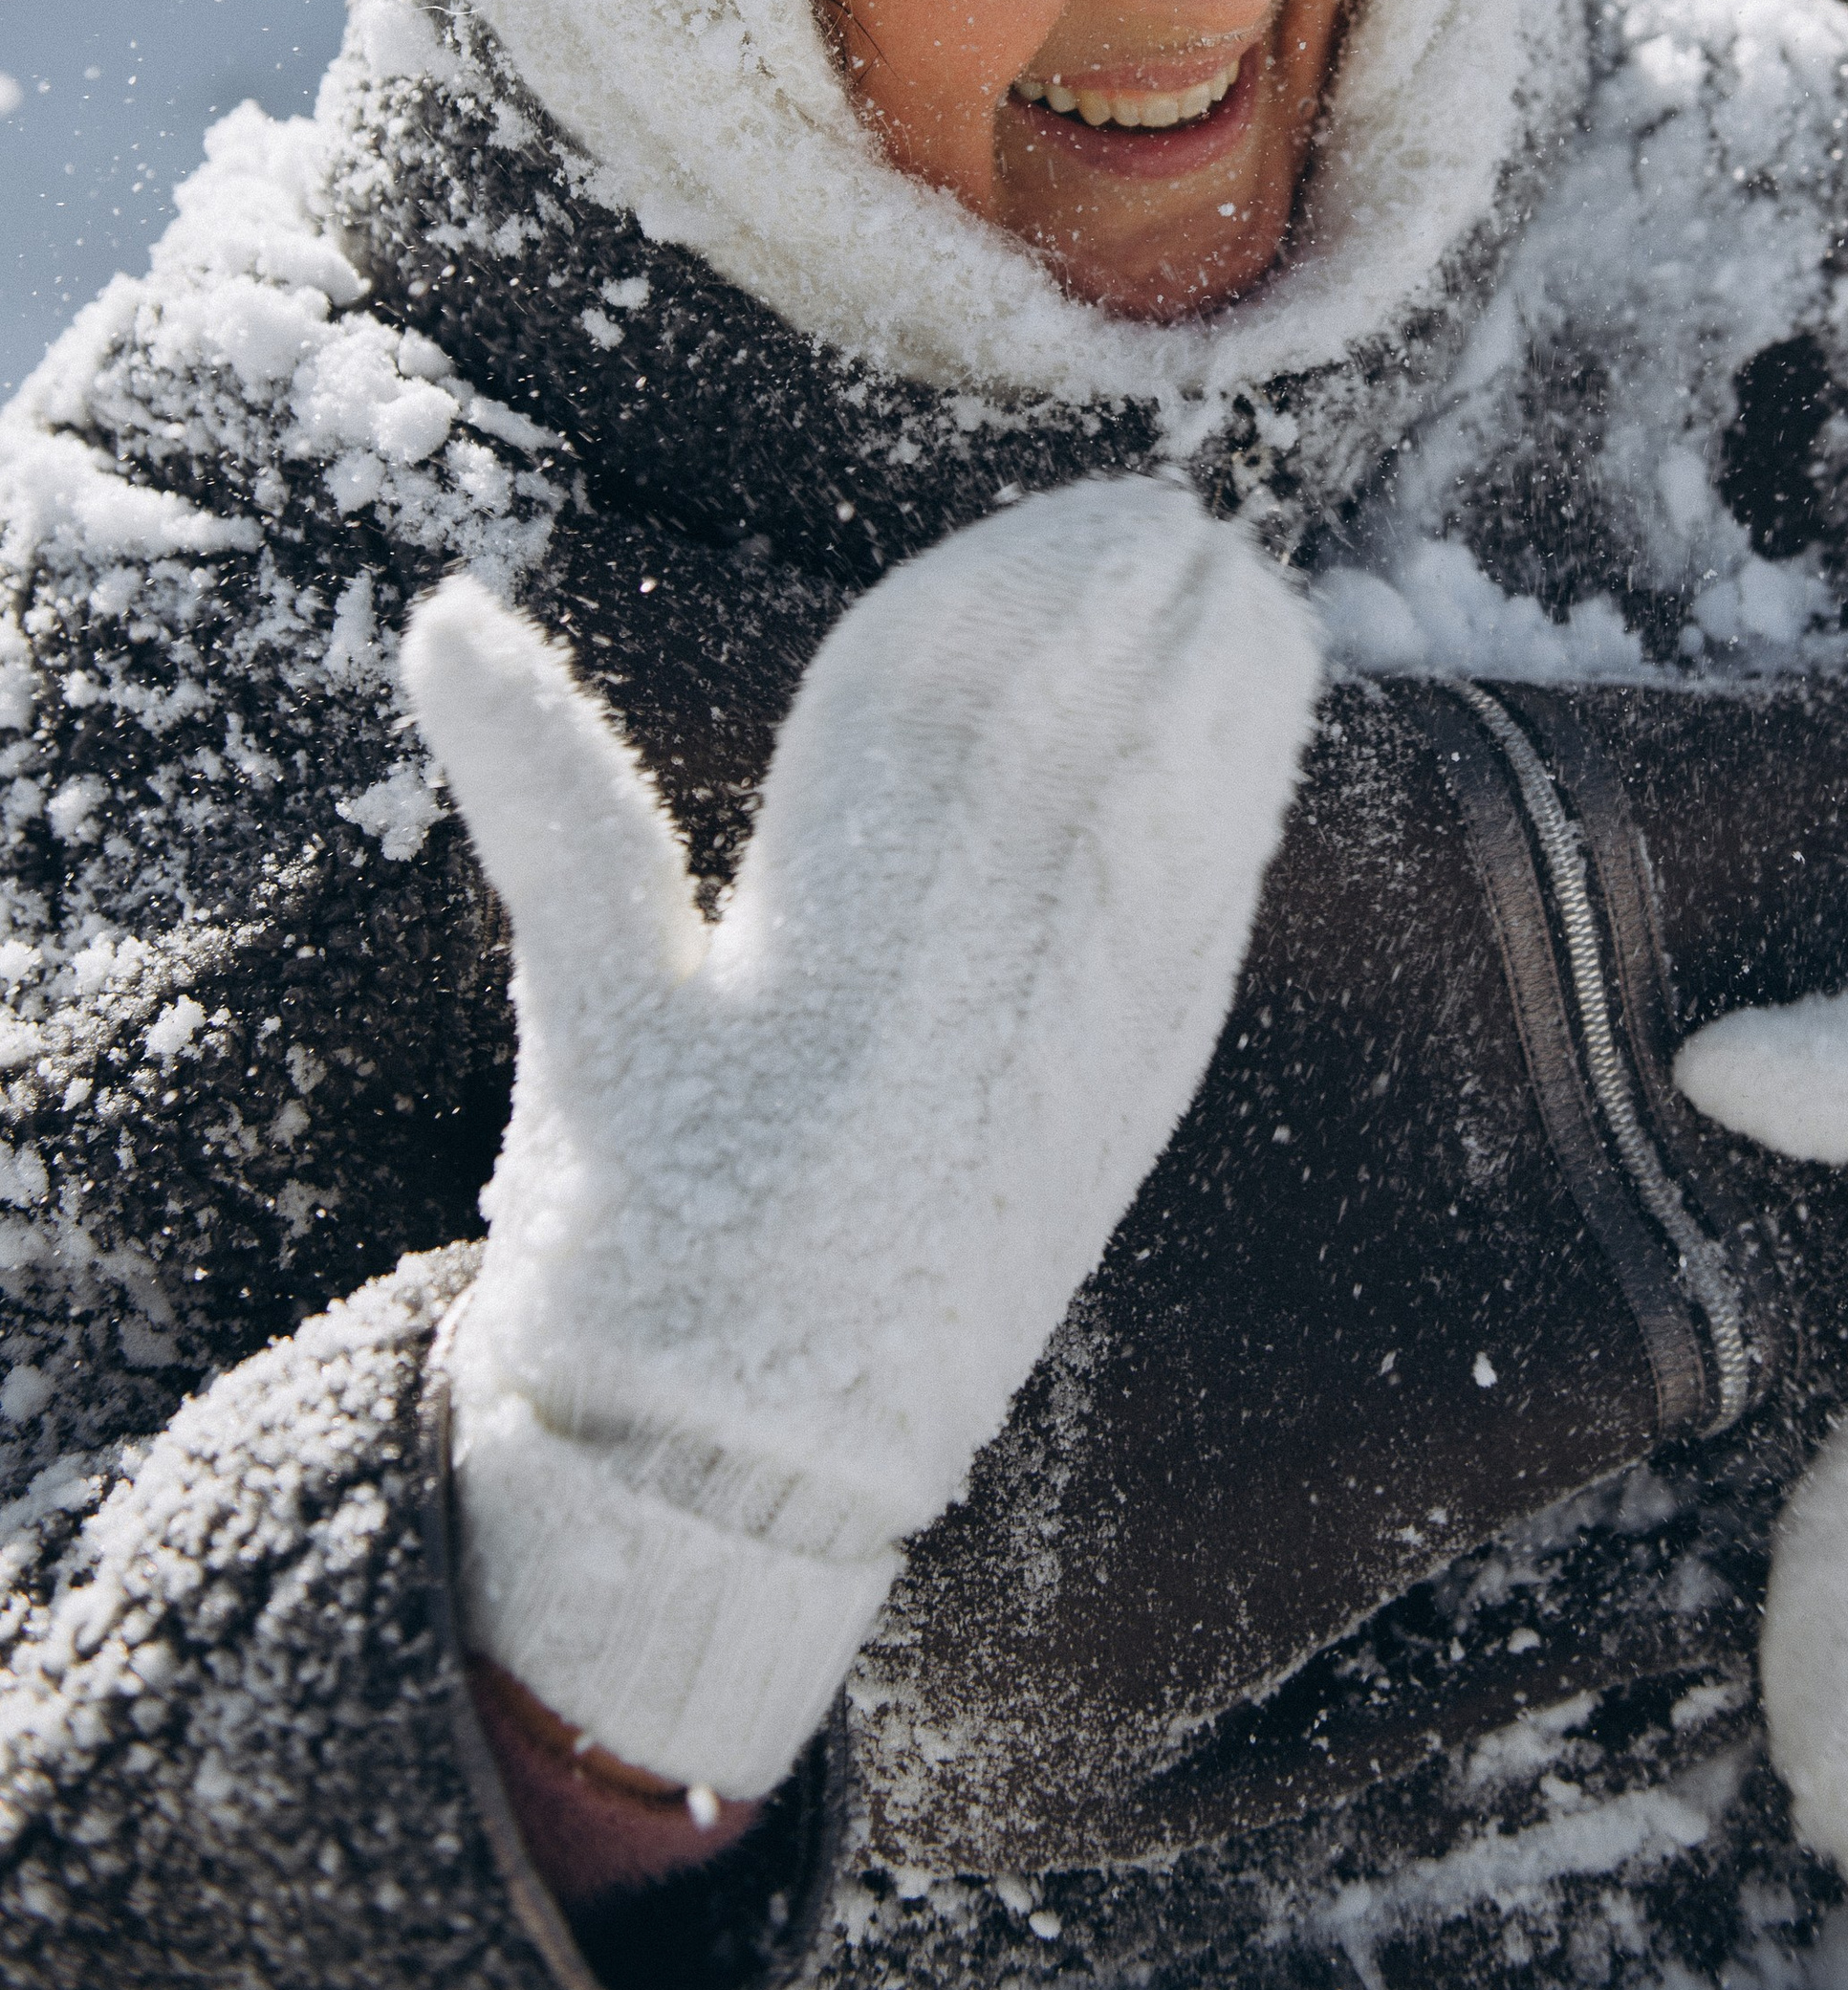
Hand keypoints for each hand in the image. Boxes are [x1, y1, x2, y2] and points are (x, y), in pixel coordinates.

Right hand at [401, 478, 1319, 1797]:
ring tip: (1248, 587)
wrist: (739, 1480)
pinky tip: (1262, 735)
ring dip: (1218, 696)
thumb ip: (546, 797)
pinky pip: (1204, 923)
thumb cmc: (634, 1232)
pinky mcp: (1128, 1114)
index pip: (947, 709)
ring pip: (1165, 821)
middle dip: (1140, 620)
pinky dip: (1241, 810)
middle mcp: (966, 978)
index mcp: (827, 930)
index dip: (1019, 594)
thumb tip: (443, 619)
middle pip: (1081, 743)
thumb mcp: (584, 1009)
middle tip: (1179, 515)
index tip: (1081, 509)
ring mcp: (1063, 1049)